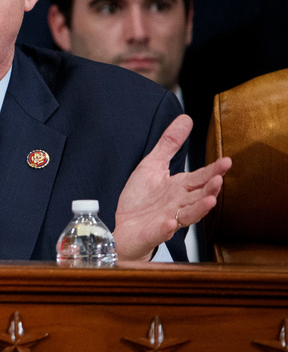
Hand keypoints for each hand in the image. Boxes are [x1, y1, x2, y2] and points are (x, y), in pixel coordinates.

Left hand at [113, 114, 231, 261]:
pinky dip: (166, 229)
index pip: (200, 177)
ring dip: (199, 209)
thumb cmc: (142, 199)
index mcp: (179, 187)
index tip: (227, 161)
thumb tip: (186, 118)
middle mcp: (178, 204)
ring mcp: (167, 220)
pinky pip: (161, 232)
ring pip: (188, 215)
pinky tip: (171, 223)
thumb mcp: (152, 165)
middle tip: (219, 180)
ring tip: (210, 201)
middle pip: (198, 196)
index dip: (213, 171)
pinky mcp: (152, 233)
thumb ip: (169, 144)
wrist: (125, 227)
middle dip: (210, 189)